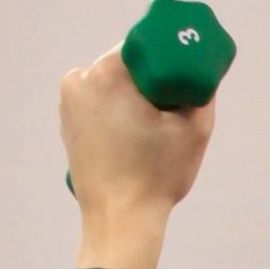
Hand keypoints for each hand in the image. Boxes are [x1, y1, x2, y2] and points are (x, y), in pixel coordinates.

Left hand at [61, 48, 214, 268]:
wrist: (120, 221)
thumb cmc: (156, 177)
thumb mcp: (195, 130)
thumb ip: (202, 92)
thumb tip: (203, 73)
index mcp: (107, 73)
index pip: (144, 47)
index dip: (169, 60)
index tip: (183, 81)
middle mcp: (79, 79)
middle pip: (126, 67)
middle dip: (150, 82)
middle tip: (172, 110)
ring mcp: (68, 102)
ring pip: (112, 86)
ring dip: (133, 98)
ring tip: (152, 130)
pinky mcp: (67, 123)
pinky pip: (99, 104)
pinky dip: (116, 113)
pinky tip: (132, 138)